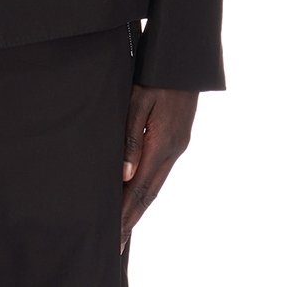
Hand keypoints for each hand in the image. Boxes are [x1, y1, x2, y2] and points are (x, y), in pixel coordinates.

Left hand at [120, 84, 197, 253]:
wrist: (186, 58)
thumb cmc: (157, 73)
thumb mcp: (140, 100)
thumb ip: (131, 137)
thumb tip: (124, 174)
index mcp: (162, 144)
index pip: (141, 188)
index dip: (127, 213)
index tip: (115, 235)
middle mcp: (172, 150)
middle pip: (150, 192)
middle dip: (132, 217)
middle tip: (117, 242)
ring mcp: (177, 145)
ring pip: (156, 183)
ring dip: (140, 204)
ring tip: (124, 224)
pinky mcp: (177, 138)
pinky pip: (159, 170)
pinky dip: (147, 186)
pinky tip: (138, 190)